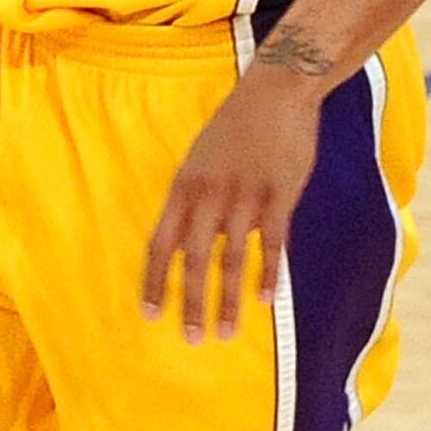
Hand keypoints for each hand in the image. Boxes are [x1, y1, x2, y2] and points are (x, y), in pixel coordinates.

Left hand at [142, 66, 322, 343]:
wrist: (277, 91)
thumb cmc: (237, 124)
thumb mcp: (201, 157)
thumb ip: (193, 199)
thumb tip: (184, 239)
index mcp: (185, 186)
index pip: (161, 244)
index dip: (154, 281)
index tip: (150, 315)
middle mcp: (210, 195)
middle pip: (193, 259)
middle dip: (191, 303)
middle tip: (191, 339)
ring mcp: (245, 196)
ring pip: (231, 258)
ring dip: (226, 299)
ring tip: (224, 332)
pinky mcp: (280, 195)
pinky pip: (272, 243)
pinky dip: (268, 274)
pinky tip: (265, 300)